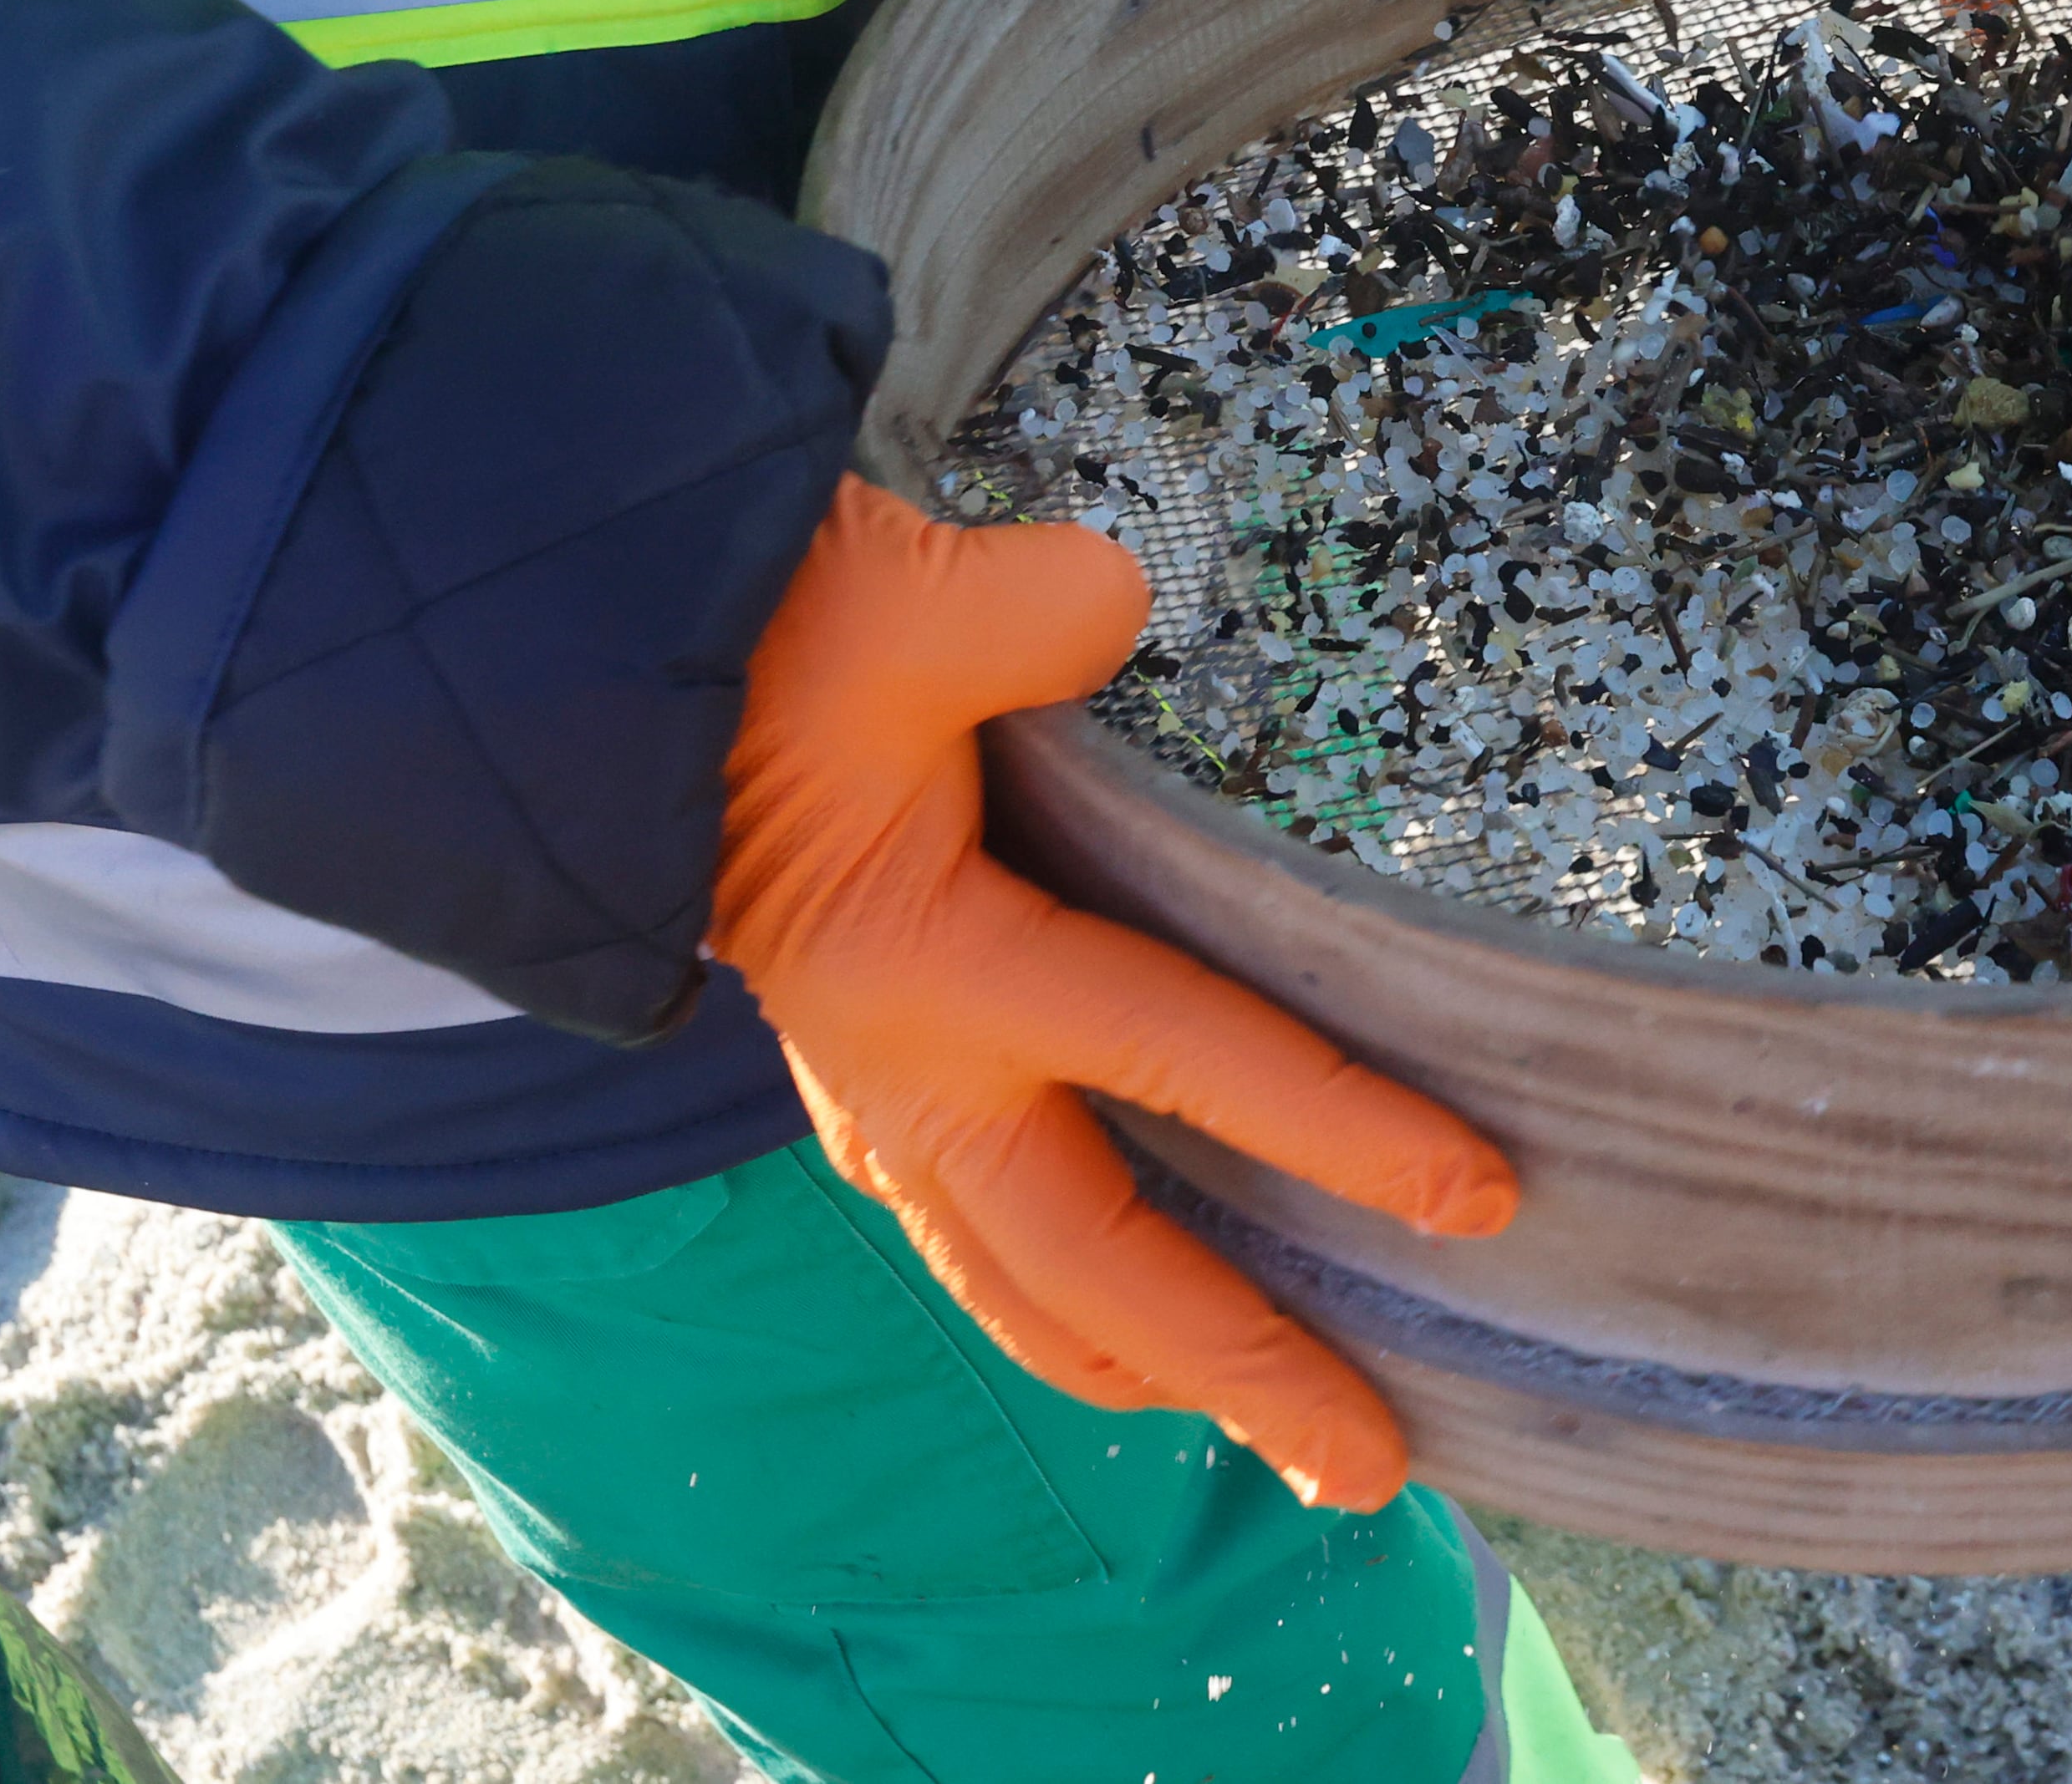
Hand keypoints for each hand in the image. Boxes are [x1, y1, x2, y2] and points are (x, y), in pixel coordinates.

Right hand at [709, 479, 1517, 1509]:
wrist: (595, 682)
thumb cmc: (762, 640)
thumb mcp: (892, 604)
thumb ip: (1020, 610)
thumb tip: (1107, 604)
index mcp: (934, 967)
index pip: (1176, 1060)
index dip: (1333, 1130)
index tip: (1476, 1195)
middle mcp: (910, 1072)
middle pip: (1101, 1267)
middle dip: (1244, 1369)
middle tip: (1375, 1465)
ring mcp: (880, 1099)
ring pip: (1024, 1288)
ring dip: (1150, 1370)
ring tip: (1275, 1442)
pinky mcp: (870, 1088)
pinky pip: (981, 1242)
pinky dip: (1065, 1309)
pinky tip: (1132, 1336)